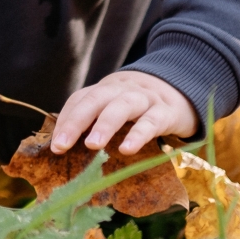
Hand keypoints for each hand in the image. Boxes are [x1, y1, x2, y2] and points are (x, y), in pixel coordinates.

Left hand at [51, 70, 197, 155]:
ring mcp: (145, 98)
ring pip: (122, 105)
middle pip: (96, 99)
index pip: (80, 99)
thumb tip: (65, 148)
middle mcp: (122, 89)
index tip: (55, 145)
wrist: (183, 90)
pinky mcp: (166, 111)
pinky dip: (138, 134)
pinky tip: (127, 149)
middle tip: (62, 144)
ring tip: (92, 145)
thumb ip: (95, 121)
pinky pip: (151, 121)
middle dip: (77, 121)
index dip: (66, 120)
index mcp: (106, 89)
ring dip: (105, 124)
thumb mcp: (116, 108)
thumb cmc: (140, 108)